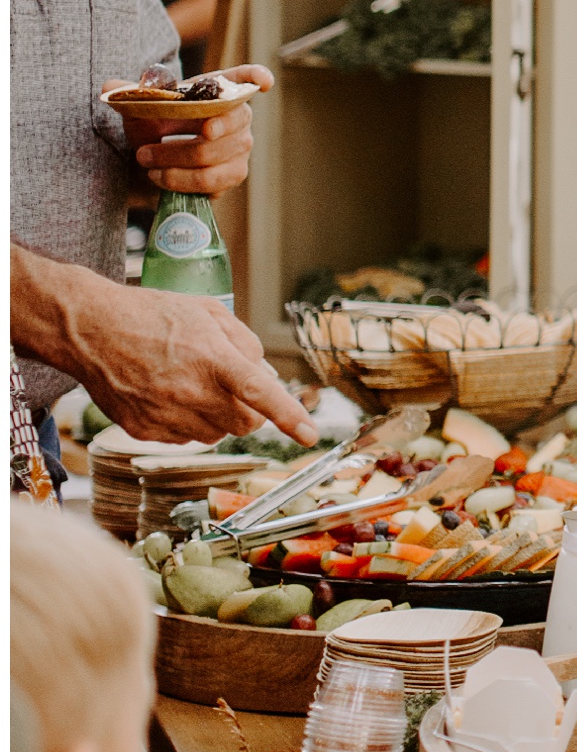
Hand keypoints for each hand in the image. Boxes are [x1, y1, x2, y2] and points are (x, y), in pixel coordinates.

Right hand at [61, 272, 314, 441]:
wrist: (91, 329)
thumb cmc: (152, 314)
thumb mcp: (208, 311)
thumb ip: (244, 342)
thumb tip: (265, 375)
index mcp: (213, 359)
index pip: (260, 393)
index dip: (290, 416)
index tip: (310, 435)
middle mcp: (191, 392)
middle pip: (244, 424)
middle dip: (248, 410)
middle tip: (230, 386)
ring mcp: (166, 415)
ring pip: (215, 435)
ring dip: (216, 416)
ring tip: (191, 384)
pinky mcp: (144, 431)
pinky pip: (184, 439)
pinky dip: (187, 423)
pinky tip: (168, 395)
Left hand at [132, 65, 271, 198]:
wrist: (152, 158)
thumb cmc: (154, 124)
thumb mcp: (139, 108)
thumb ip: (127, 95)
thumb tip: (109, 87)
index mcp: (220, 90)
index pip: (246, 78)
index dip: (257, 77)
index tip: (263, 83)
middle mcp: (239, 117)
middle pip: (223, 125)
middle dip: (180, 141)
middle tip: (145, 150)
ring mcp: (241, 147)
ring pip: (210, 156)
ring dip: (171, 161)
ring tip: (145, 161)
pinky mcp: (234, 174)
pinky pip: (210, 181)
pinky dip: (179, 180)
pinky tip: (159, 176)